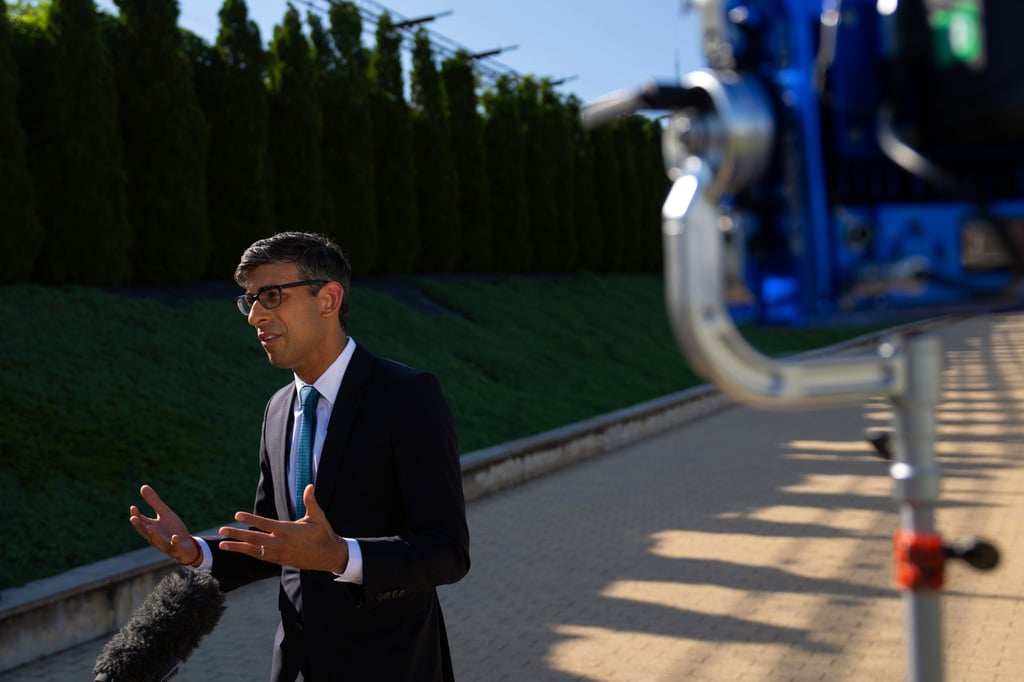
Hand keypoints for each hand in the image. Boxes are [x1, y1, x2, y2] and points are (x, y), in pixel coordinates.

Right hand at [130, 484, 200, 565]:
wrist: (186, 545)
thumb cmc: (172, 529)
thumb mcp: (164, 513)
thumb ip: (154, 502)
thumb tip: (143, 486)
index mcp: (151, 528)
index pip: (141, 522)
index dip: (136, 516)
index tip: (133, 507)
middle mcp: (156, 537)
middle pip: (145, 532)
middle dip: (139, 526)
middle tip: (133, 518)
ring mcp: (166, 544)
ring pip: (158, 541)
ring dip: (154, 535)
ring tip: (150, 528)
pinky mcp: (177, 548)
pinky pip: (175, 546)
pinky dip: (175, 542)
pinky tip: (175, 537)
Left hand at [218, 485, 348, 572]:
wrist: (329, 556)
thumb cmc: (323, 533)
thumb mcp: (318, 516)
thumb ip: (310, 500)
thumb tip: (309, 485)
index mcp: (289, 531)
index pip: (265, 524)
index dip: (250, 520)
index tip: (237, 515)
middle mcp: (281, 543)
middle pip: (254, 539)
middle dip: (236, 534)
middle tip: (221, 530)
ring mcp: (280, 554)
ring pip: (254, 550)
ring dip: (238, 547)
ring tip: (222, 545)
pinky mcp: (280, 561)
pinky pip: (261, 557)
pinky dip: (249, 553)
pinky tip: (240, 550)